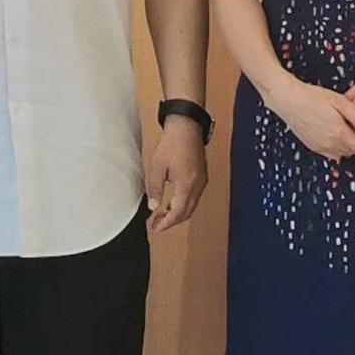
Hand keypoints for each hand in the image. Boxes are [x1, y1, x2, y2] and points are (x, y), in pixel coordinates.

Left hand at [145, 118, 208, 233]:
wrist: (187, 126)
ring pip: (192, 205)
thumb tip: (152, 206)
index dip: (166, 223)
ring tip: (162, 214)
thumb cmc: (172, 143)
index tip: (156, 228)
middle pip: (187, 212)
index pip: (178, 212)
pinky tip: (172, 201)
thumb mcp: (157, 166)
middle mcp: (198, 185)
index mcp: (187, 185)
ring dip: (178, 213)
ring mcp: (202, 181)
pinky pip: (194, 197)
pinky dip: (184, 204)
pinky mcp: (202, 176)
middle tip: (157, 224)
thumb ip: (154, 188)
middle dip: (172, 221)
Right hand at [267, 82, 354, 161]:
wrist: (289, 100)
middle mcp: (330, 144)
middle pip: (354, 152)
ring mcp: (320, 147)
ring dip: (348, 144)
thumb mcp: (341, 101)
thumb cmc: (312, 97)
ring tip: (345, 127)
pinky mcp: (312, 146)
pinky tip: (333, 132)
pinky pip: (330, 153)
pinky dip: (336, 146)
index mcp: (339, 133)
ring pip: (343, 153)